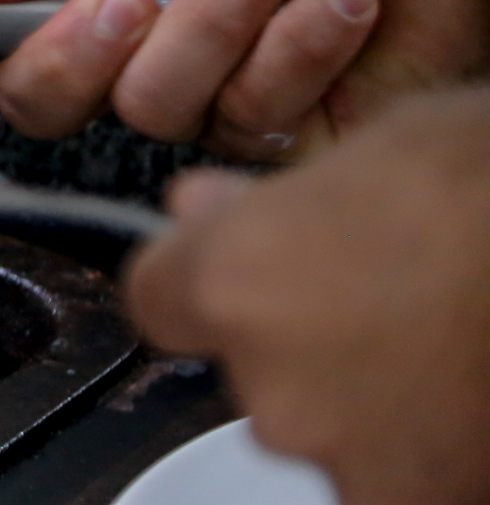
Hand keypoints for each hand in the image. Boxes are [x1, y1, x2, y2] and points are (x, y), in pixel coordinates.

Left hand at [125, 87, 489, 504]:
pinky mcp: (440, 503)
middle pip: (249, 367)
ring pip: (331, 426)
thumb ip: (272, 198)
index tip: (233, 260)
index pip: (158, 297)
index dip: (200, 274)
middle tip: (380, 288)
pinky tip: (472, 377)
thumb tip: (204, 209)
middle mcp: (277, 388)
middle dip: (298, 332)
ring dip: (369, 391)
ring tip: (449, 333)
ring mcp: (362, 462)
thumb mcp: (376, 148)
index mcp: (239, 283)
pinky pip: (404, 465)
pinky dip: (430, 433)